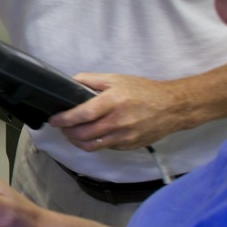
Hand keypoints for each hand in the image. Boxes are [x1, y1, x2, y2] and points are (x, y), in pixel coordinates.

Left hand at [50, 73, 194, 151]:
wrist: (172, 107)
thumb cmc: (144, 91)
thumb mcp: (117, 79)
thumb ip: (91, 80)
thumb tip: (71, 82)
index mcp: (113, 101)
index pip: (82, 114)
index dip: (65, 119)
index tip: (54, 120)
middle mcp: (118, 121)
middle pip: (83, 134)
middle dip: (67, 132)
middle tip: (62, 126)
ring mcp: (124, 136)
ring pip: (91, 145)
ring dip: (77, 141)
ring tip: (72, 133)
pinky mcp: (129, 146)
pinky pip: (105, 147)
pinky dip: (94, 143)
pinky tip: (92, 135)